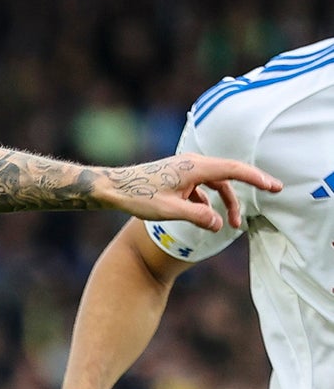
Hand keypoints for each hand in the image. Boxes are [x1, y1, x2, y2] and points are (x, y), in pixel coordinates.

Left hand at [98, 156, 280, 232]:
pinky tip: (205, 218)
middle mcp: (193, 164)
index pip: (234, 170)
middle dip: (245, 192)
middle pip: (228, 177)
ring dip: (224, 202)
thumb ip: (197, 216)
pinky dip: (207, 201)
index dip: (256, 178)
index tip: (274, 186)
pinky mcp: (178, 177)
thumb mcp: (170, 211)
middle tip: (268, 198)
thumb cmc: (139, 196)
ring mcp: (185, 169)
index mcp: (195, 167)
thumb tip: (219, 224)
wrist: (114, 188)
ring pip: (214, 184)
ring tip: (229, 225)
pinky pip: (201, 187)